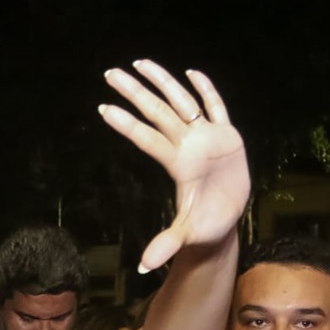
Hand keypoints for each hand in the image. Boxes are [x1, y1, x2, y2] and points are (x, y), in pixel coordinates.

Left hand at [100, 62, 248, 271]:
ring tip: (141, 62)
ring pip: (182, 102)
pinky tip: (192, 73)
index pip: (147, 138)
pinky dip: (207, 91)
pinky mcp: (228, 136)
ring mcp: (206, 138)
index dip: (127, 124)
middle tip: (109, 72)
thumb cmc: (204, 229)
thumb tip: (143, 267)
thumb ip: (166, 246)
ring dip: (164, 82)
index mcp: (178, 164)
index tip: (102, 108)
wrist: (224, 224)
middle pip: (157, 112)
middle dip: (134, 92)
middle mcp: (188, 146)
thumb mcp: (187, 236)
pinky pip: (217, 108)